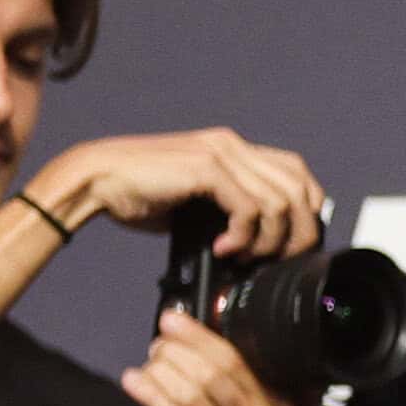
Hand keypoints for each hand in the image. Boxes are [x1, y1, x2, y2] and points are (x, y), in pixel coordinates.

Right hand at [38, 128, 325, 260]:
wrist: (96, 181)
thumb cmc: (141, 194)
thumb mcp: (199, 202)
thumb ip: (232, 210)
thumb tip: (264, 243)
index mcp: (235, 149)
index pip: (297, 173)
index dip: (308, 209)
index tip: (293, 241)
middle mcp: (233, 146)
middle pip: (299, 189)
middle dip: (299, 232)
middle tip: (275, 258)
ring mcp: (221, 153)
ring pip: (280, 202)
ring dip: (268, 240)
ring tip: (244, 256)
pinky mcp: (206, 168)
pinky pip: (249, 209)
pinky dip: (243, 237)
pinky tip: (222, 248)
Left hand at [123, 310, 311, 405]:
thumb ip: (290, 394)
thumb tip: (278, 351)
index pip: (244, 363)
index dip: (205, 337)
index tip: (179, 320)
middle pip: (217, 374)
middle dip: (182, 347)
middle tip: (160, 335)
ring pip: (193, 395)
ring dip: (163, 370)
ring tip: (149, 359)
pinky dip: (151, 395)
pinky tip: (134, 382)